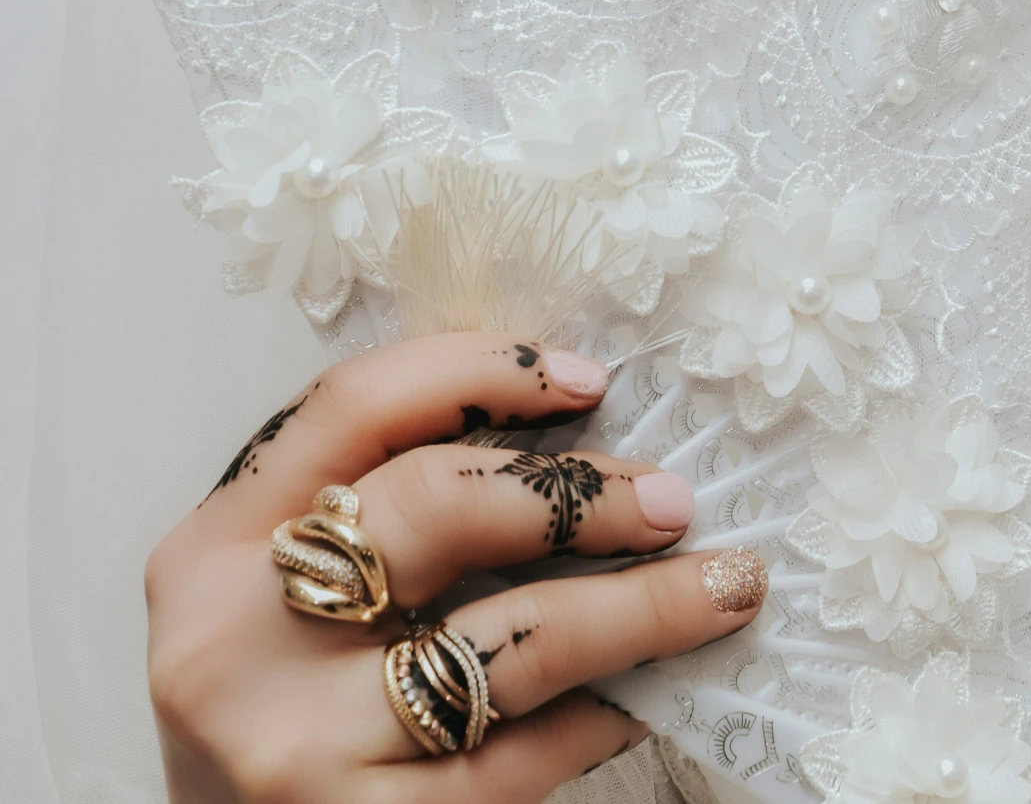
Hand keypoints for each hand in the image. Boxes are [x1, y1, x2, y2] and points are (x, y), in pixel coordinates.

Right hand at [146, 332, 766, 800]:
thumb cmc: (269, 712)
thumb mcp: (275, 599)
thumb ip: (366, 512)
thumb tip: (560, 433)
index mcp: (211, 549)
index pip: (354, 405)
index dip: (480, 368)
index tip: (591, 378)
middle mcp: (239, 639)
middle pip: (436, 507)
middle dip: (577, 492)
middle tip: (673, 496)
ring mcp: (300, 746)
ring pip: (512, 638)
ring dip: (641, 606)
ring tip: (725, 585)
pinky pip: (521, 757)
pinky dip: (601, 715)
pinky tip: (648, 695)